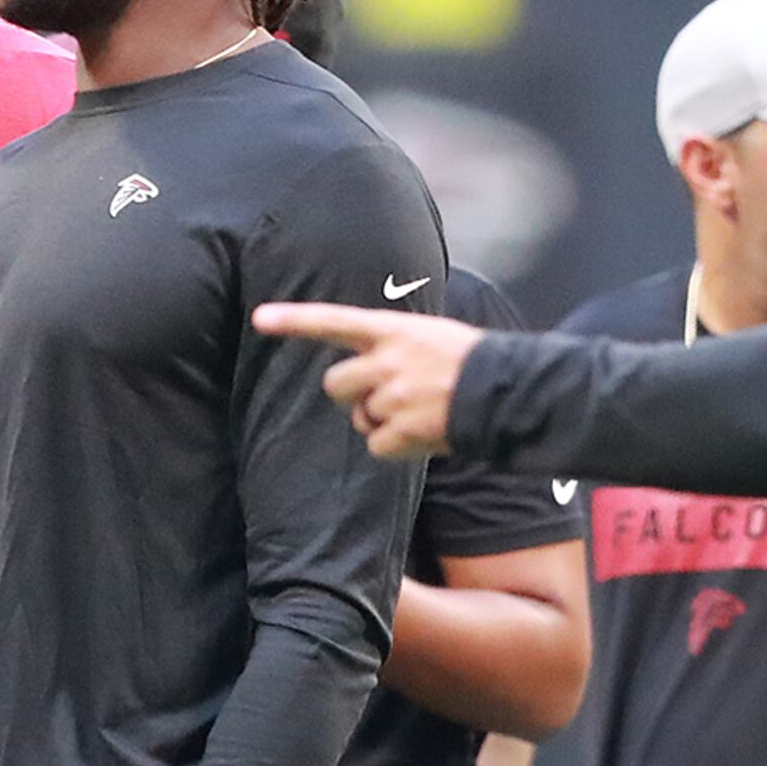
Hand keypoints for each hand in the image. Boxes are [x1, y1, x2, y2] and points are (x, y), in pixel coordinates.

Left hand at [250, 301, 488, 458]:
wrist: (506, 393)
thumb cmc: (468, 363)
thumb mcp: (429, 336)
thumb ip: (390, 346)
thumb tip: (359, 376)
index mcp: (395, 330)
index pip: (335, 321)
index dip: (295, 320)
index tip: (260, 318)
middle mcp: (389, 361)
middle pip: (335, 383)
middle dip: (352, 395)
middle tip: (383, 395)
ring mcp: (394, 397)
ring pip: (359, 417)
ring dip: (379, 421)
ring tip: (417, 411)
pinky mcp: (402, 430)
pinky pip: (376, 446)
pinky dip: (395, 446)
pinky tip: (423, 432)